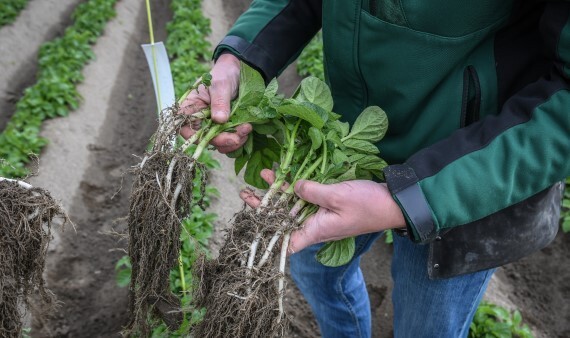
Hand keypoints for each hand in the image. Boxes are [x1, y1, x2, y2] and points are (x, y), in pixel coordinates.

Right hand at [179, 53, 251, 153]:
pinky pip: (229, 141)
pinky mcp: (226, 129)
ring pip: (218, 144)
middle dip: (223, 140)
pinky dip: (239, 138)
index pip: (184, 128)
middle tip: (239, 136)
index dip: (195, 137)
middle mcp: (200, 120)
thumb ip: (219, 101)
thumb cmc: (224, 74)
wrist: (239, 71)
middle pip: (205, 140)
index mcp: (191, 108)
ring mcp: (213, 126)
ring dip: (233, 141)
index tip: (214, 137)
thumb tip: (219, 120)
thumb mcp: (221, 85)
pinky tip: (247, 129)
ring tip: (247, 128)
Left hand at [240, 169, 405, 253]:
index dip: (267, 239)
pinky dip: (295, 185)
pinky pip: (306, 195)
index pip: (286, 243)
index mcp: (315, 231)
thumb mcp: (336, 196)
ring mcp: (321, 213)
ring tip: (261, 176)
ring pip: (292, 204)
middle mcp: (315, 225)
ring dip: (277, 191)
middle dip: (264, 207)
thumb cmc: (367, 205)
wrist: (394, 201)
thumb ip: (311, 192)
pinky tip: (284, 173)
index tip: (250, 229)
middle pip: (283, 219)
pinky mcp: (328, 202)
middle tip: (245, 192)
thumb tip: (292, 187)